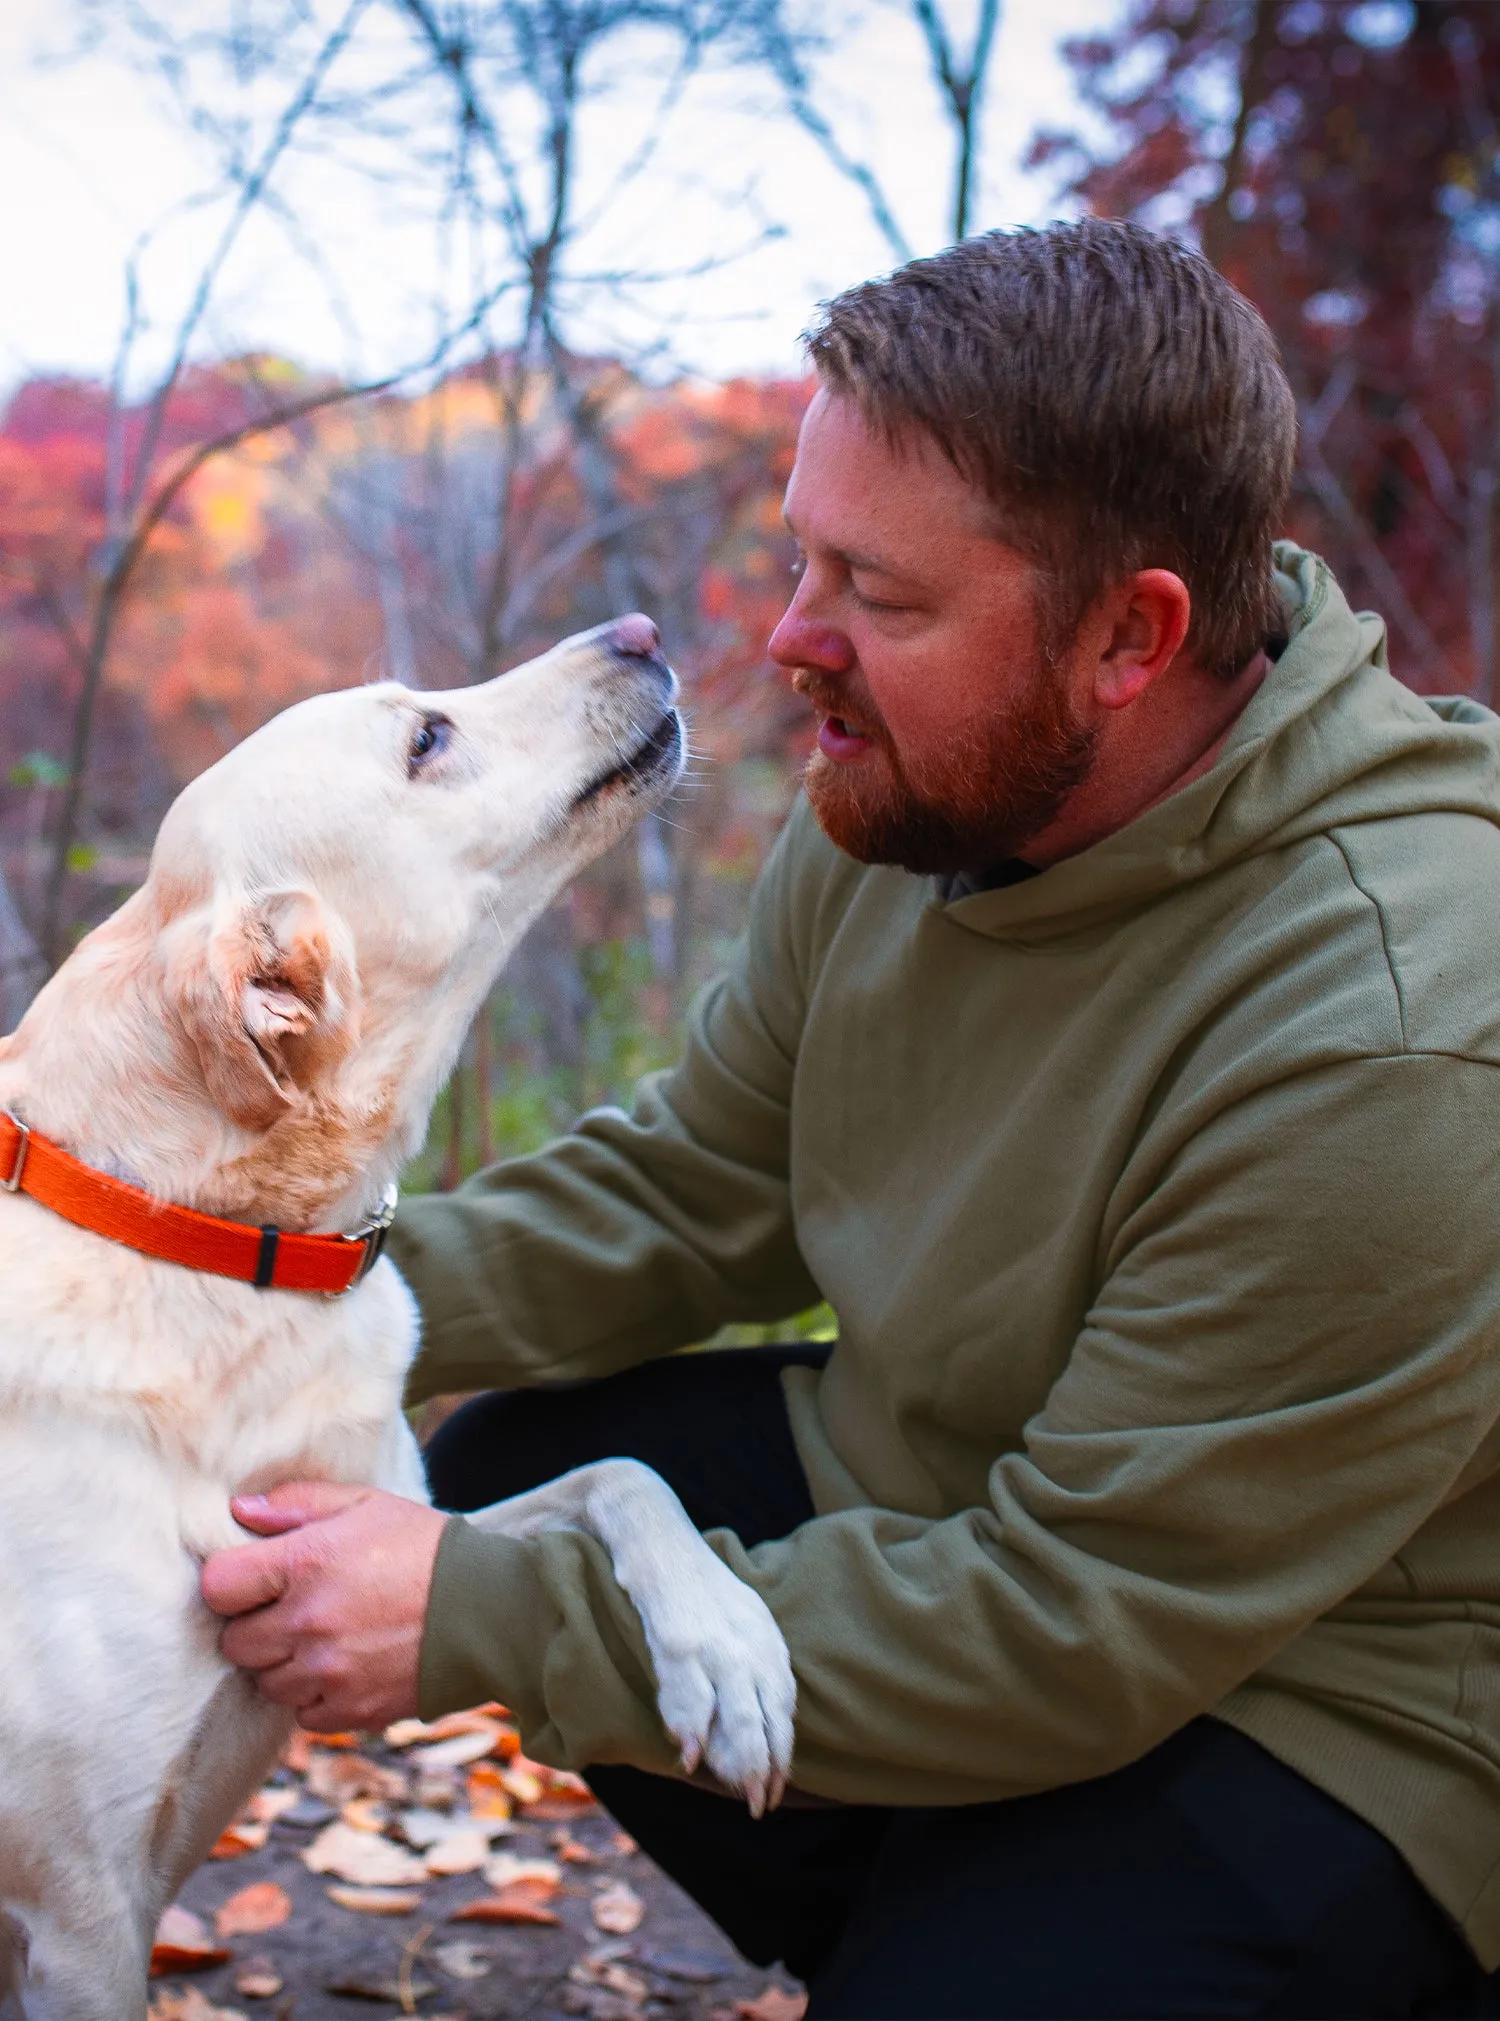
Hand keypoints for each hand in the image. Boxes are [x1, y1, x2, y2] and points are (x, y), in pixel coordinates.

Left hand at [200, 1482, 448, 1731]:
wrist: (489, 1608)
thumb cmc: (424, 1546)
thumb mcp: (365, 1503)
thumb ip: (298, 1502)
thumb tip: (239, 1510)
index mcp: (305, 1563)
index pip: (218, 1587)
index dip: (232, 1582)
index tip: (255, 1579)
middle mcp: (308, 1622)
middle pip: (235, 1644)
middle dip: (256, 1626)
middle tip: (293, 1609)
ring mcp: (328, 1672)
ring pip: (266, 1683)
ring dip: (284, 1664)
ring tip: (323, 1638)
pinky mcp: (351, 1709)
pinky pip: (303, 1714)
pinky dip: (315, 1696)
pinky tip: (344, 1667)